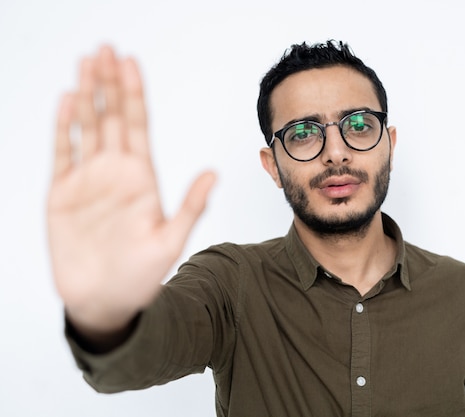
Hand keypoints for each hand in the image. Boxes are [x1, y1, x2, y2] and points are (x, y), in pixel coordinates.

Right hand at [48, 46, 215, 335]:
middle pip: (111, 117)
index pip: (137, 125)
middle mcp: (115, 172)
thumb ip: (190, 206)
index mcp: (142, 178)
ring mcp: (88, 181)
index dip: (133, 93)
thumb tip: (213, 173)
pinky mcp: (63, 195)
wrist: (105, 303)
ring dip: (86, 96)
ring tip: (85, 64)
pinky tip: (66, 102)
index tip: (131, 62)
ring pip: (86, 128)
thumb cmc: (140, 277)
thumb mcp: (170, 241)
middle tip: (105, 49)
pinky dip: (63, 128)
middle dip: (108, 83)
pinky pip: (62, 154)